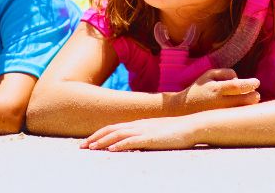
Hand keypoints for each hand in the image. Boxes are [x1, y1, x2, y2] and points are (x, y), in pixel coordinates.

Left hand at [82, 117, 198, 150]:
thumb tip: (134, 143)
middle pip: (111, 130)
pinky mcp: (151, 138)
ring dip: (102, 141)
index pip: (113, 127)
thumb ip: (144, 136)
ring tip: (91, 148)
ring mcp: (144, 131)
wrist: (193, 126)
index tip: (87, 142)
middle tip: (81, 147)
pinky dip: (120, 144)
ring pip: (118, 135)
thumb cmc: (177, 131)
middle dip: (95, 138)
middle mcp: (138, 125)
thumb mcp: (156, 133)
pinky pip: (132, 141)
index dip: (99, 134)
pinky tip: (111, 149)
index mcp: (139, 124)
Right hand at [172, 68, 259, 113]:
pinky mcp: (220, 122)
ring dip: (250, 105)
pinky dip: (243, 112)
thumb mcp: (209, 75)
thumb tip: (240, 79)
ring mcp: (220, 114)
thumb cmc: (199, 89)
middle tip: (256, 94)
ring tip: (251, 99)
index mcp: (215, 89)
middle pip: (243, 100)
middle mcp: (218, 103)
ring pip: (241, 111)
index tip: (256, 82)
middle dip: (254, 96)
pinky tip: (244, 107)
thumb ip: (225, 73)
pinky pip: (236, 117)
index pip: (237, 86)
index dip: (249, 84)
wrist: (183, 108)